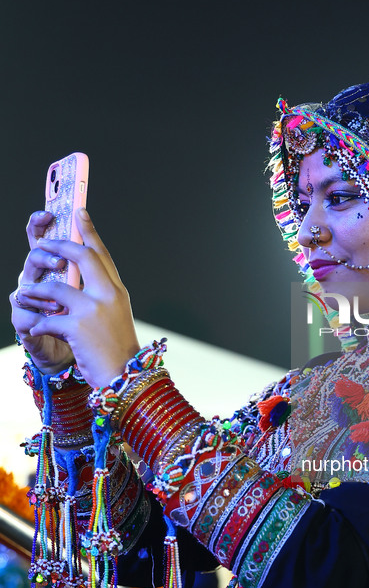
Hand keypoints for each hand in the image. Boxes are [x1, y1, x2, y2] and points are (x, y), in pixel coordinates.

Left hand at [13, 208, 140, 387]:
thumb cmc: (117, 349)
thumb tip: (80, 280)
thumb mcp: (115, 316)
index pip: (101, 254)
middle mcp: (107, 295)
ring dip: (35, 290)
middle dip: (58, 246)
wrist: (124, 376)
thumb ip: (101, 296)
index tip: (79, 212)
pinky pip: (47, 318)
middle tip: (42, 242)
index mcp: (116, 291)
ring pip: (54, 287)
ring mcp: (92, 310)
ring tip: (25, 293)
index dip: (89, 231)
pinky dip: (38, 324)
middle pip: (81, 256)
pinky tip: (36, 330)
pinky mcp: (77, 327)